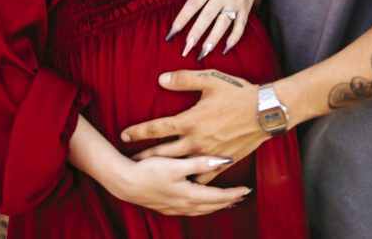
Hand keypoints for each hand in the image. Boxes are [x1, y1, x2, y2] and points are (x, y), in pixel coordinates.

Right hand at [106, 154, 250, 215]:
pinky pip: (191, 210)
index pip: (218, 196)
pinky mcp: (166, 206)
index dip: (233, 193)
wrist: (125, 183)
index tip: (246, 189)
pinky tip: (201, 204)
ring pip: (202, 210)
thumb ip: (200, 163)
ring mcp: (175, 207)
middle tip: (242, 195)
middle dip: (228, 201)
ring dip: (216, 206)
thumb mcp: (176, 164)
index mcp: (189, 194)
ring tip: (227, 202)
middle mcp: (184, 204)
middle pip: (212, 205)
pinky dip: (202, 207)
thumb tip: (224, 161)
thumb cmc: (149, 170)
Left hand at [120, 70, 270, 184]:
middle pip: (164, 152)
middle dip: (145, 156)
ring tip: (152, 174)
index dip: (139, 131)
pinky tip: (186, 184)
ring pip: (181, 167)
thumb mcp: (210, 80)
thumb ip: (184, 79)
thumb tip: (161, 79)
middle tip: (130, 161)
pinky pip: (204, 176)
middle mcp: (197, 140)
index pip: (158, 128)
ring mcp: (209, 154)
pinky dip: (193, 180)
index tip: (124, 134)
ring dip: (165, 170)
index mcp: (190, 120)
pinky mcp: (223, 161)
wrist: (266, 112)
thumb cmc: (238, 93)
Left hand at [164, 0, 264, 58]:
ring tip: (203, 53)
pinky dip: (234, 38)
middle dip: (197, 32)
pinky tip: (225, 49)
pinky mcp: (245, 9)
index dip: (183, 17)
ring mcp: (235, 3)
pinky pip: (240, 26)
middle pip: (208, 16)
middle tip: (186, 47)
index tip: (173, 30)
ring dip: (214, 39)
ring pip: (223, 24)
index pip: (194, 2)